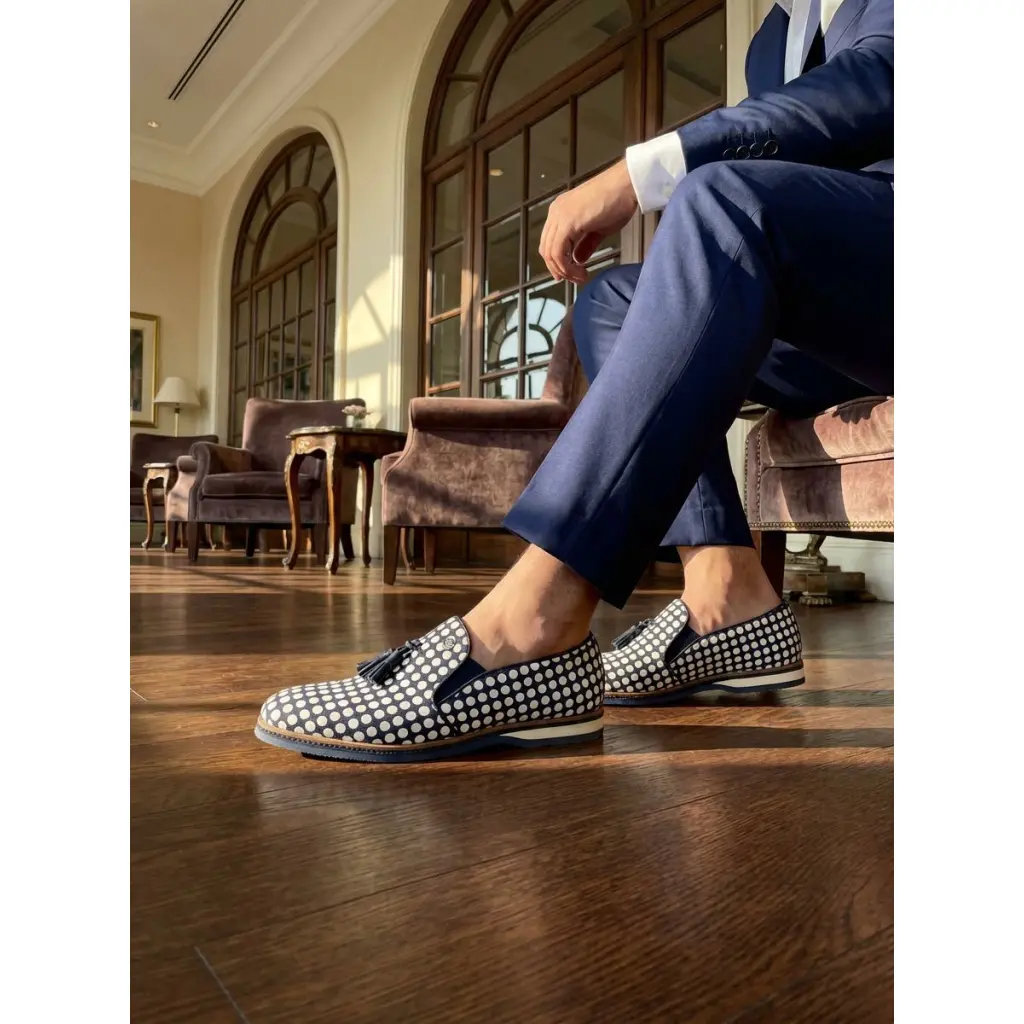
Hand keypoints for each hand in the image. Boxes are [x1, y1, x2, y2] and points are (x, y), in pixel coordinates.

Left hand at [539, 159, 637, 284]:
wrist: (627, 184)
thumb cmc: (618, 200)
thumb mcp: (598, 228)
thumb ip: (585, 244)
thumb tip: (577, 260)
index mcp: (561, 210)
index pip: (550, 242)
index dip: (557, 262)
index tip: (570, 274)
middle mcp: (556, 212)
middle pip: (546, 249)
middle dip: (559, 269)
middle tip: (575, 279)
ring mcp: (559, 216)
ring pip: (550, 254)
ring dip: (564, 271)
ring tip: (580, 277)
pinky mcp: (567, 223)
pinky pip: (558, 253)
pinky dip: (567, 267)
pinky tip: (581, 271)